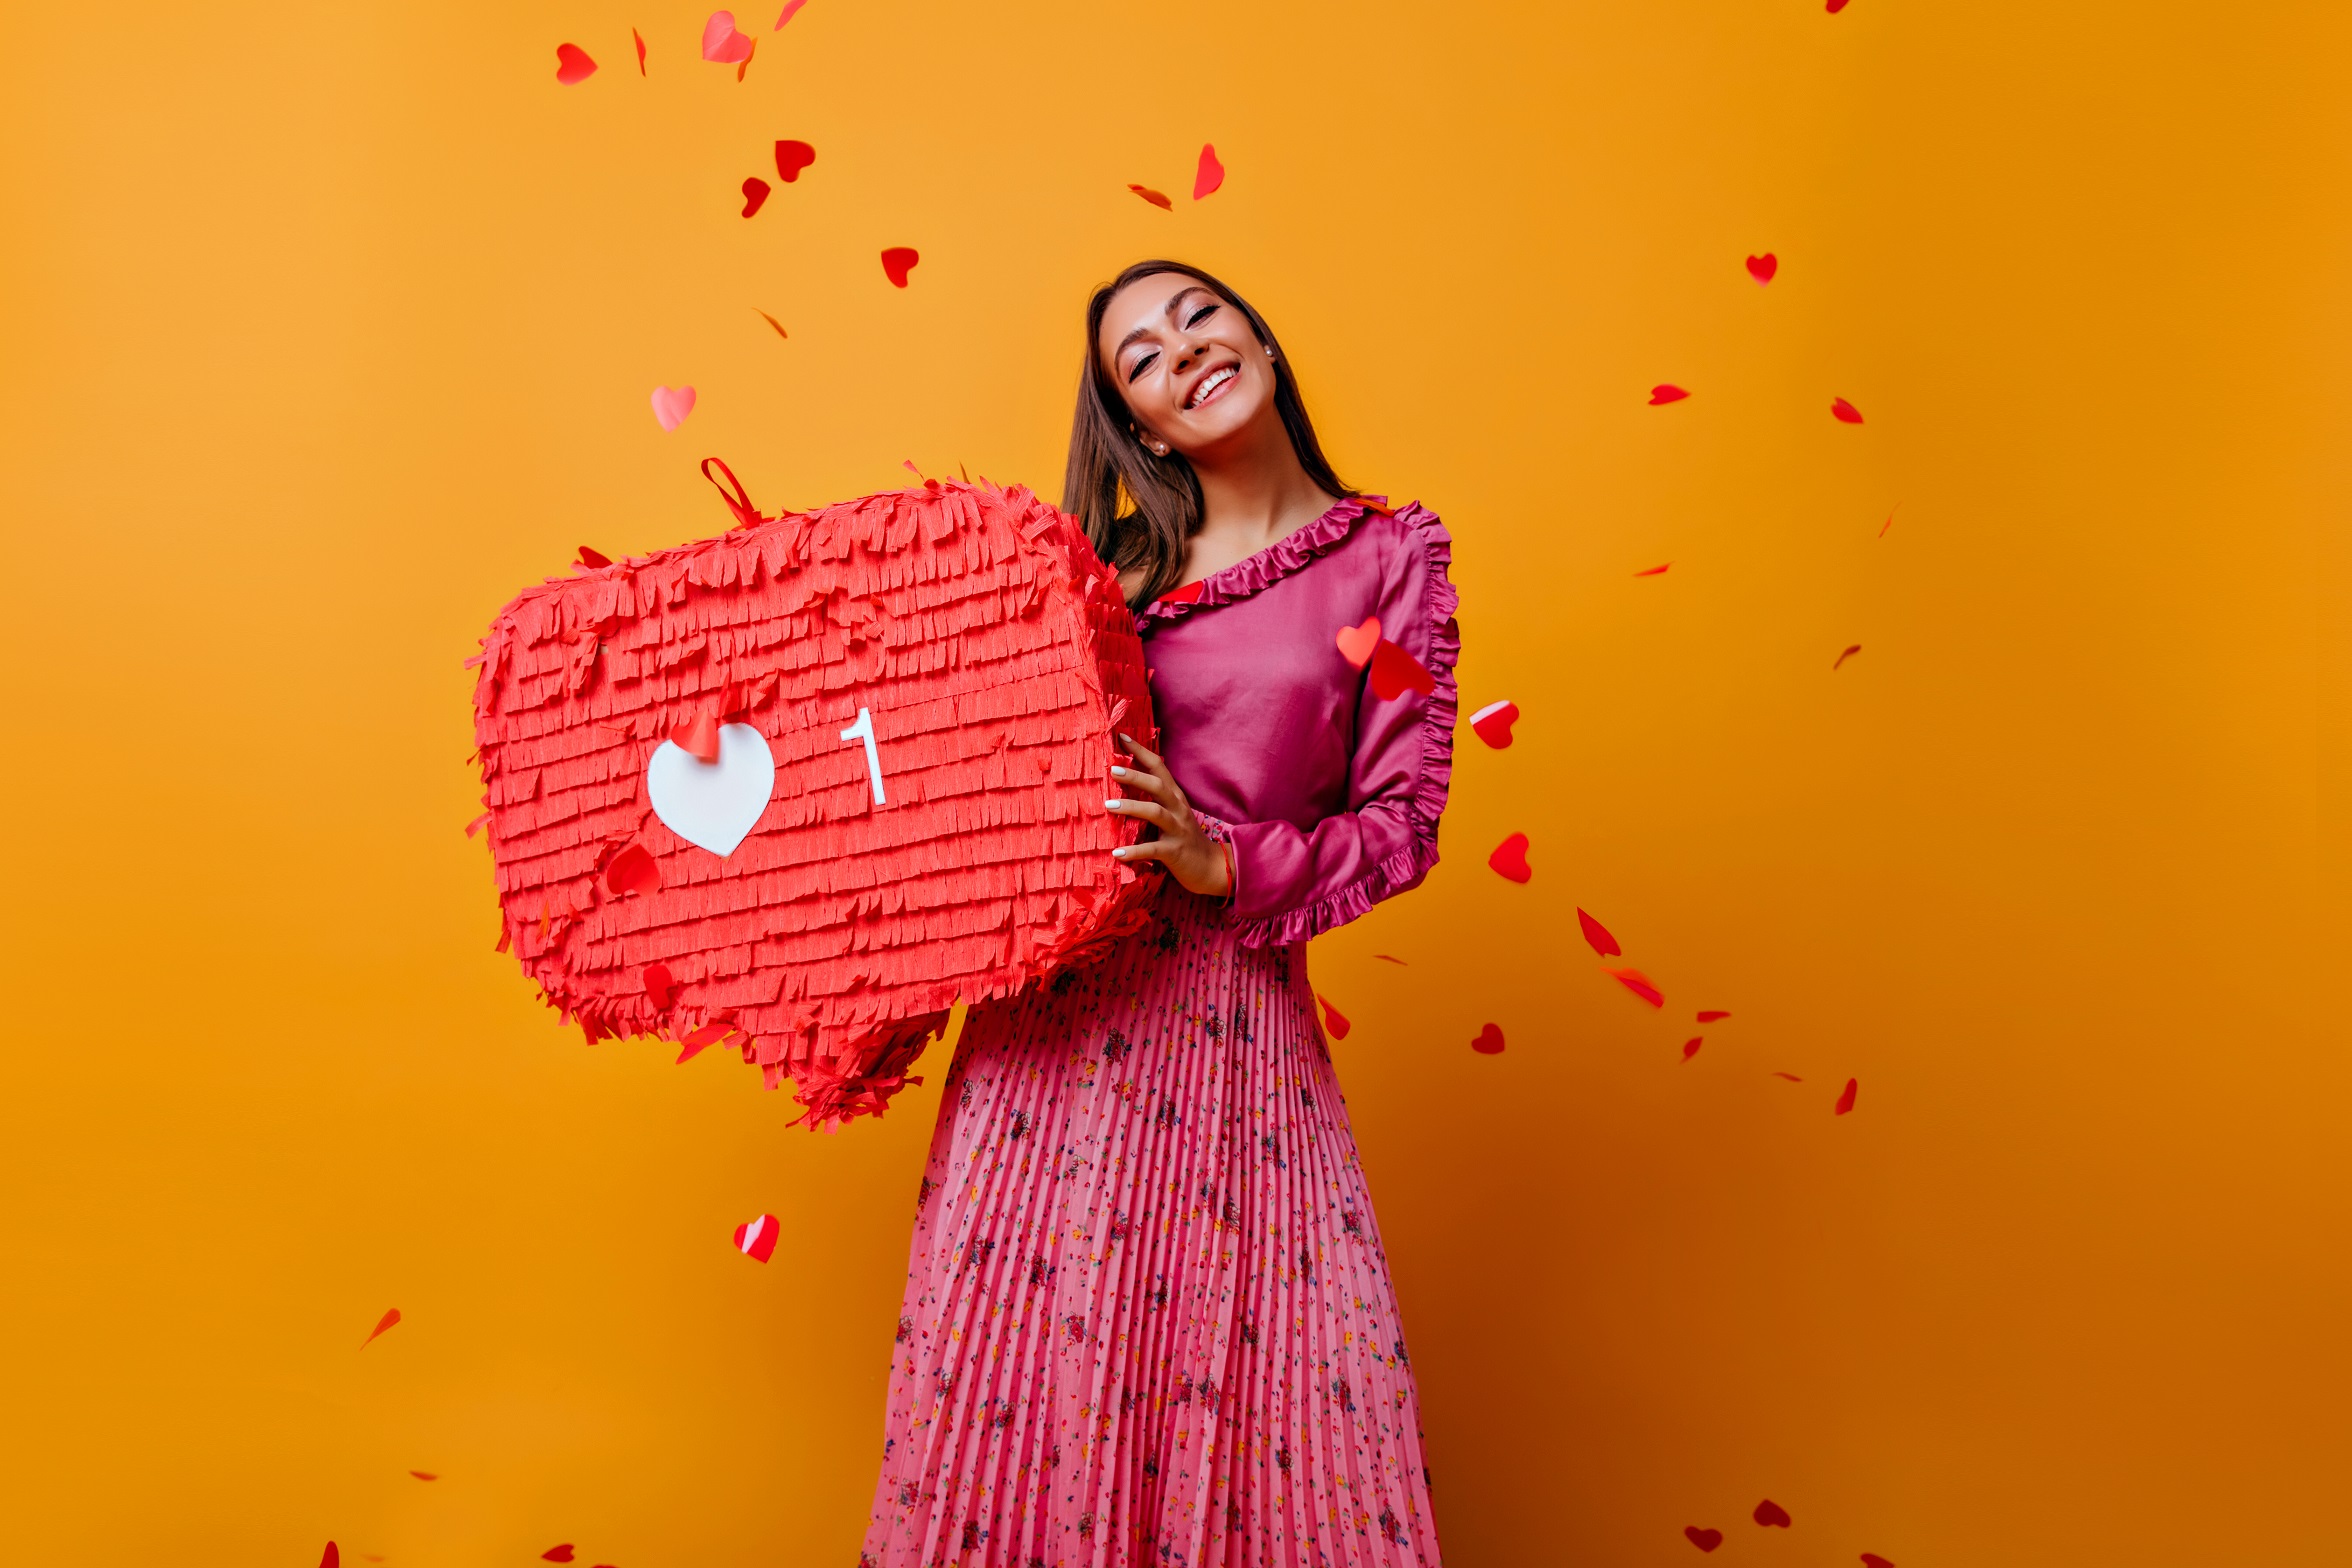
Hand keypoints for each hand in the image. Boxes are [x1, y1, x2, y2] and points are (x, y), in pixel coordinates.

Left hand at [1105, 733, 1230, 897]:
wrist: (1210, 867)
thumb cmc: (1184, 838)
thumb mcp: (1172, 813)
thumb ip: (1153, 798)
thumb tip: (1124, 782)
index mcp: (1175, 797)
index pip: (1159, 768)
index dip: (1141, 752)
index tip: (1122, 737)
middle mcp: (1177, 809)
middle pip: (1158, 786)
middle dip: (1135, 776)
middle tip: (1112, 769)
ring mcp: (1177, 830)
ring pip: (1155, 813)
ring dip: (1131, 808)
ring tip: (1109, 806)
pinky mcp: (1174, 852)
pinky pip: (1153, 849)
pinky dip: (1134, 851)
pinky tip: (1117, 853)